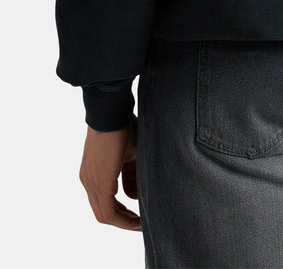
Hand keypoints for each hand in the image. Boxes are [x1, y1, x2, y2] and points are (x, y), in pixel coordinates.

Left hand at [79, 113, 141, 230]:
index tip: (138, 215)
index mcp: (94, 172)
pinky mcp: (99, 183)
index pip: (106, 201)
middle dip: (124, 220)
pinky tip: (137, 221)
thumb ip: (131, 175)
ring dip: (124, 222)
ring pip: (105, 215)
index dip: (122, 212)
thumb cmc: (123, 125)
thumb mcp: (131, 154)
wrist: (111, 111)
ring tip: (141, 224)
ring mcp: (91, 182)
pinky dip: (123, 220)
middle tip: (140, 224)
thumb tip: (134, 196)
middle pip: (104, 212)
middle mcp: (89, 180)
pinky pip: (108, 212)